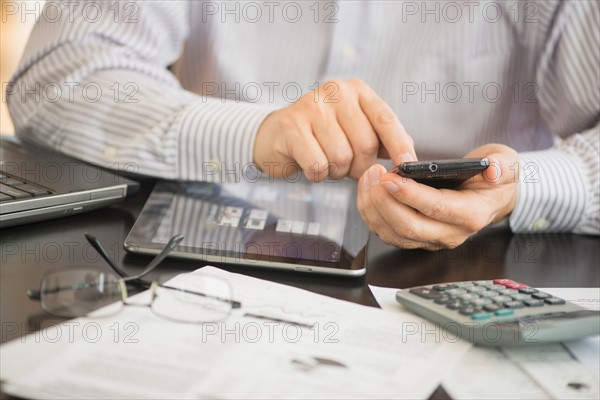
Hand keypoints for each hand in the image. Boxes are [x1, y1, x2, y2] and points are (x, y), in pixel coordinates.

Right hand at [253, 79, 415, 181]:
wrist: (274, 136)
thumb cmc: (319, 136)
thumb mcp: (352, 129)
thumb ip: (381, 138)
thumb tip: (409, 158)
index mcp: (356, 91)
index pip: (385, 119)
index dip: (399, 145)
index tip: (408, 165)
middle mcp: (335, 92)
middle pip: (365, 144)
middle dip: (359, 167)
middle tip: (346, 167)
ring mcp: (311, 106)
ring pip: (341, 157)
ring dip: (335, 171)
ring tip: (325, 162)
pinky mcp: (291, 126)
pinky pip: (318, 164)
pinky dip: (317, 174)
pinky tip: (309, 165)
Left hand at [357, 144, 519, 249]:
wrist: (492, 197)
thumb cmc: (495, 180)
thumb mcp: (507, 164)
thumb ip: (501, 166)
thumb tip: (491, 169)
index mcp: (471, 215)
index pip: (436, 209)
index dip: (410, 195)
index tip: (389, 178)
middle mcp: (450, 233)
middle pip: (409, 226)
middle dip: (385, 201)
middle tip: (374, 175)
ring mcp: (431, 239)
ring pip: (394, 234)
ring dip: (374, 208)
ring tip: (368, 179)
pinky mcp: (416, 238)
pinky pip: (387, 233)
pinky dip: (372, 214)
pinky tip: (368, 191)